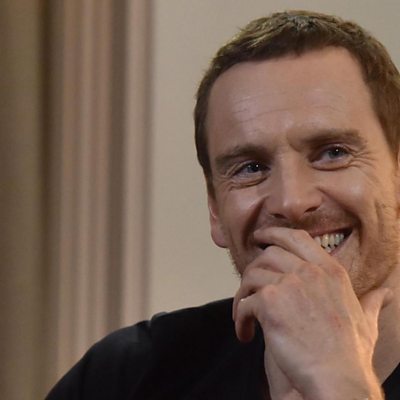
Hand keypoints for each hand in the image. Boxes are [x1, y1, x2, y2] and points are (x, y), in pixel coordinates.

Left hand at [232, 227, 388, 399]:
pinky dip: (240, 318)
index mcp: (329, 271)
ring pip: (251, 276)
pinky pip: (244, 303)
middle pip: (268, 255)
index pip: (296, 237)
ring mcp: (288, 285)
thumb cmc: (350, 354)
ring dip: (243, 295)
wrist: (337, 378)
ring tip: (245, 315)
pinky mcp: (269, 303)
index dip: (273, 234)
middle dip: (254, 269)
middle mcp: (309, 272)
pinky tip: (246, 333)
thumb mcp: (366, 321)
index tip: (260, 238)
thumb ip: (371, 303)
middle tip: (249, 286)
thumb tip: (386, 294)